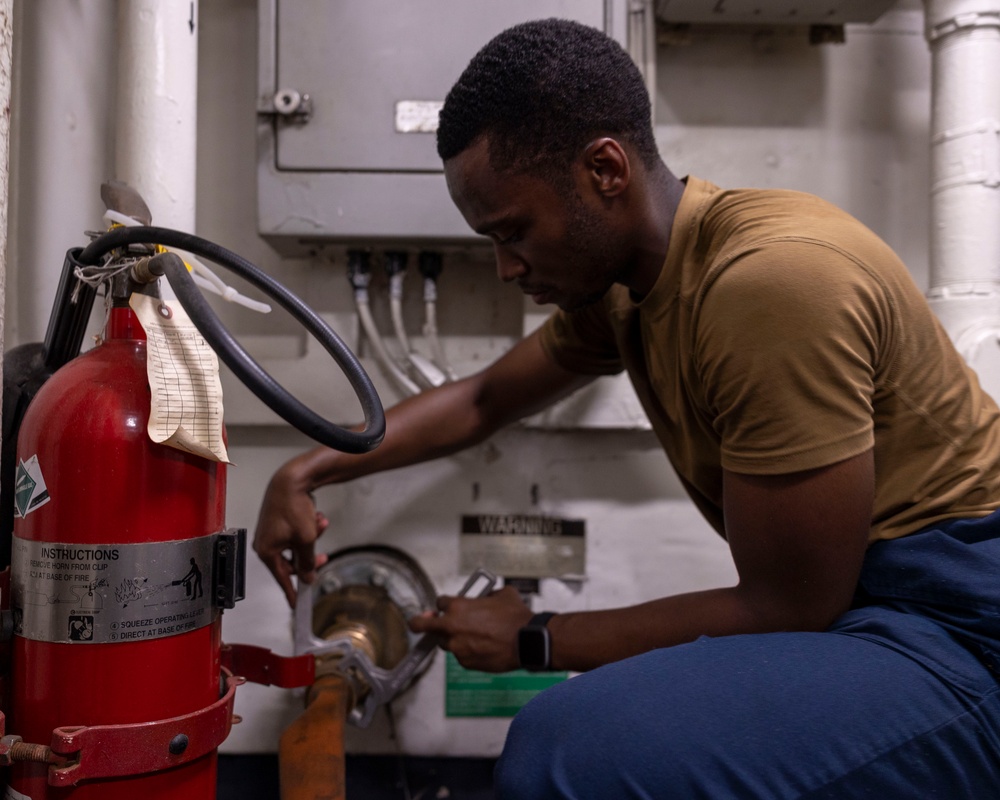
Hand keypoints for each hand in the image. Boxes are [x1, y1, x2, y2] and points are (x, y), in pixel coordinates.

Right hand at [253, 463, 329, 606]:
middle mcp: (265, 542)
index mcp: (267, 551)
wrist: (292, 479)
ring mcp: (271, 532)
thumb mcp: (306, 539)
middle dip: (310, 555)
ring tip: (320, 523)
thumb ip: (307, 561)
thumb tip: (308, 577)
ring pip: (298, 545)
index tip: (297, 604)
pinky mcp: (278, 522)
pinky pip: (296, 532)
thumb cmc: (293, 507)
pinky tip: (316, 516)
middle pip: (292, 561)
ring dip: (312, 536)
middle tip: (323, 557)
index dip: (291, 591)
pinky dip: (308, 526)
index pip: (281, 578)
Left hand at [409, 585, 532, 672]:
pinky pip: (460, 655)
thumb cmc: (515, 618)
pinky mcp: (465, 662)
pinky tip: (481, 647)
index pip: (440, 603)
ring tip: (469, 636)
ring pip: (445, 642)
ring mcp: (457, 647)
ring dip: (451, 638)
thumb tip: (485, 597)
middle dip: (418, 623)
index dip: (445, 604)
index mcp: (458, 607)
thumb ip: (487, 595)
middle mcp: (452, 627)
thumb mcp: (502, 594)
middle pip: (424, 625)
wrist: (526, 641)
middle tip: (418, 622)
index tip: (447, 606)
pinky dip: (467, 651)